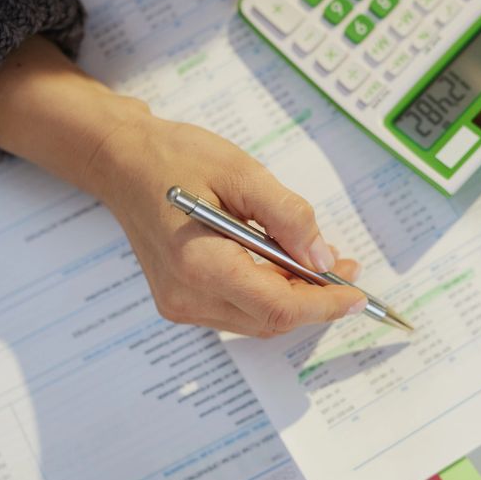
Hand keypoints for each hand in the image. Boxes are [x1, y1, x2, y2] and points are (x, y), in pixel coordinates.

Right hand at [0, 36, 365, 336]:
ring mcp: (180, 303)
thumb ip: (288, 217)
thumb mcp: (242, 173)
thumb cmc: (176, 159)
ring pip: (257, 320)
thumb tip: (322, 258)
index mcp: (199, 264)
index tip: (358, 294)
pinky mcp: (180, 300)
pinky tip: (284, 266)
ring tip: (320, 263)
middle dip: (316, 301)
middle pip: (271, 320)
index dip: (325, 305)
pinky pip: (239, 310)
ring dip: (295, 299)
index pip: (277, 306)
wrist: (122, 162)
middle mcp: (187, 296)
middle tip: (346, 268)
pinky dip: (269, 294)